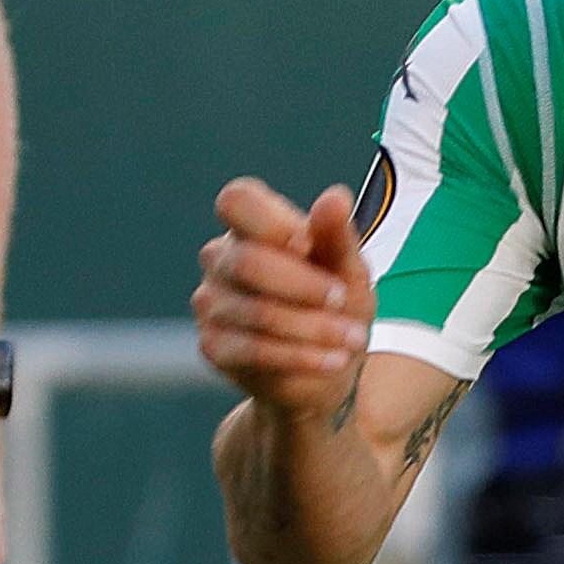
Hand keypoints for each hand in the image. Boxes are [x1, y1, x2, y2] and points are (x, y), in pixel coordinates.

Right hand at [196, 176, 370, 424]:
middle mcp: (221, 259)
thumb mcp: (348, 269)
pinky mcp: (213, 346)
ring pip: (256, 312)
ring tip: (352, 338)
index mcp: (250, 226)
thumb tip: (335, 197)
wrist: (327, 366)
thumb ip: (337, 235)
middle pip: (247, 262)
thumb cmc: (335, 303)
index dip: (272, 223)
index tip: (308, 245)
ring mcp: (211, 303)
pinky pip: (254, 350)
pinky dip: (301, 355)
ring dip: (314, 327)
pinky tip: (334, 360)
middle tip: (343, 299)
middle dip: (304, 284)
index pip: (236, 200)